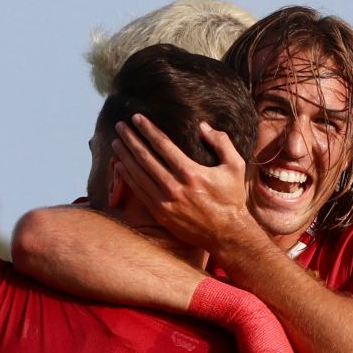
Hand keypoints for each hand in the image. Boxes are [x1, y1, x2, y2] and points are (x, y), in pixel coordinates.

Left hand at [111, 116, 255, 253]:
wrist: (227, 233)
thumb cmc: (232, 198)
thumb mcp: (235, 166)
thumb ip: (221, 142)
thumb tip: (203, 125)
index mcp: (190, 172)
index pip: (162, 144)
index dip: (147, 129)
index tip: (137, 118)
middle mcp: (174, 186)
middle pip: (145, 157)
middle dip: (130, 139)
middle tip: (120, 126)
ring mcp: (165, 201)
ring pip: (138, 174)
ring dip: (125, 157)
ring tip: (116, 143)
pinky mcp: (161, 214)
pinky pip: (139, 192)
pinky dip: (128, 178)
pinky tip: (120, 166)